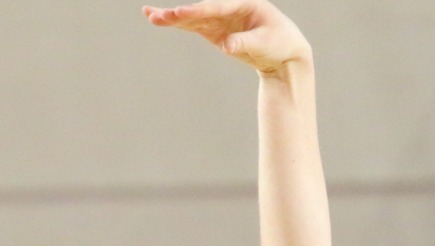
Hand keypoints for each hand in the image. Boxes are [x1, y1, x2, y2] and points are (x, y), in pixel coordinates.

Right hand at [143, 1, 310, 75]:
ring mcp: (220, 19)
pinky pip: (192, 26)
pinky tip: (157, 18)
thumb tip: (226, 46)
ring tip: (150, 16)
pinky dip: (177, 24)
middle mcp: (229, 8)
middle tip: (160, 16)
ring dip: (172, 18)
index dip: (198, 12)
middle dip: (180, 14)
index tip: (180, 15)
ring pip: (192, 17)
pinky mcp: (214, 30)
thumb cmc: (280, 43)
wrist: (284, 51)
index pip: (217, 8)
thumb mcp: (266, 43)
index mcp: (244, 4)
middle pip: (200, 10)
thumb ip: (245, 43)